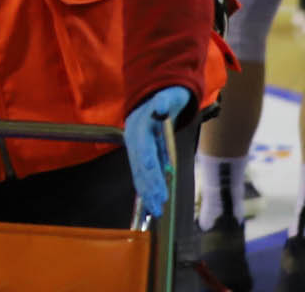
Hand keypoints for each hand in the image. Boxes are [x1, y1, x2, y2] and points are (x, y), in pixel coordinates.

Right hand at [124, 85, 190, 219]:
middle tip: (159, 202)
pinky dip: (146, 187)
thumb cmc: (167, 95)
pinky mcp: (141, 155)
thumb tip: (161, 106)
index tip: (151, 172)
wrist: (154, 95)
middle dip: (149, 183)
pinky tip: (151, 202)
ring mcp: (136, 147)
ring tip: (155, 210)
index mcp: (140, 124)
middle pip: (140, 163)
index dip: (147, 159)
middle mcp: (134, 137)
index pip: (143, 144)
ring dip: (147, 191)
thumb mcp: (170, 94)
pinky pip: (142, 173)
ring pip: (139, 171)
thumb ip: (165, 100)